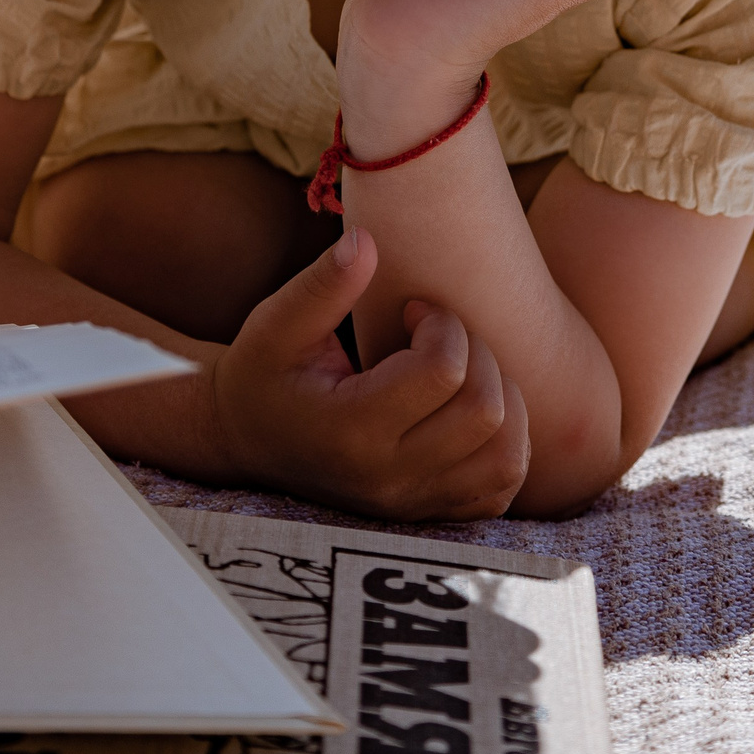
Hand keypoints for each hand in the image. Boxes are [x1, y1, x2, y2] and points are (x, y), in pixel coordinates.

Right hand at [204, 227, 527, 520]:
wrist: (244, 440)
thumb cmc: (264, 372)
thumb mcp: (277, 323)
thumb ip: (323, 284)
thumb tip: (368, 240)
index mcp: (350, 428)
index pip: (443, 371)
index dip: (443, 322)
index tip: (415, 310)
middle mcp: (388, 476)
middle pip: (485, 411)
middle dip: (477, 354)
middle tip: (438, 336)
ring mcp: (413, 502)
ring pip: (508, 456)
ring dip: (502, 399)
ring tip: (463, 373)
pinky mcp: (428, 513)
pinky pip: (502, 489)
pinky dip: (506, 445)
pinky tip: (470, 412)